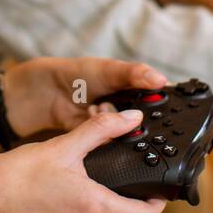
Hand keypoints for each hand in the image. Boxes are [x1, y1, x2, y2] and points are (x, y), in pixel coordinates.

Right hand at [0, 109, 166, 212]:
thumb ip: (101, 130)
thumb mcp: (62, 146)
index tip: (156, 185)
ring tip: (97, 180)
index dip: (158, 202)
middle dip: (134, 202)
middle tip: (130, 177)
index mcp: (92, 208)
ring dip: (110, 207)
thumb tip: (131, 119)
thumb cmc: (12, 176)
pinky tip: (71, 193)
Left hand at [3, 57, 166, 136]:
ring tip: (95, 107)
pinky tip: (89, 117)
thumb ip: (135, 74)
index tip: (161, 107)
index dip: (165, 106)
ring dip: (112, 122)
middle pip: (148, 121)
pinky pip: (111, 143)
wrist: (46, 94)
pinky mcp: (103, 141)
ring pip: (128, 133)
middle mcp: (130, 109)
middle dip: (136, 117)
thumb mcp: (110, 70)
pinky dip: (101, 134)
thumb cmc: (78, 74)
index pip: (160, 100)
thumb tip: (162, 80)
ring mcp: (117, 126)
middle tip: (116, 105)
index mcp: (138, 89)